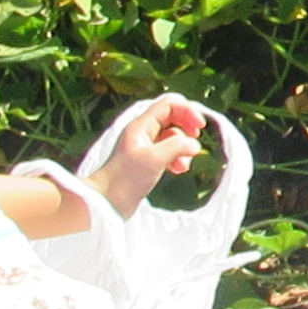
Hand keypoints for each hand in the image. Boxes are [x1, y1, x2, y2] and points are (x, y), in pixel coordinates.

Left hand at [92, 95, 204, 216]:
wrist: (107, 203)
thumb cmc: (125, 179)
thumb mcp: (155, 159)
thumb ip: (177, 146)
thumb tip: (194, 144)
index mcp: (141, 126)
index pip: (169, 105)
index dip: (188, 111)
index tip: (200, 127)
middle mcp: (143, 132)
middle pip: (172, 118)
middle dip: (187, 128)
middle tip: (196, 140)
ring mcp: (145, 147)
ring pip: (172, 137)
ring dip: (183, 148)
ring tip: (184, 165)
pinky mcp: (148, 161)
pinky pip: (169, 152)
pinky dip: (178, 158)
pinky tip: (178, 170)